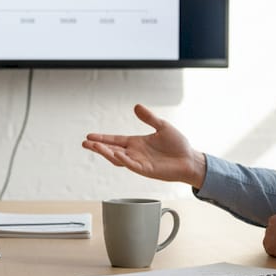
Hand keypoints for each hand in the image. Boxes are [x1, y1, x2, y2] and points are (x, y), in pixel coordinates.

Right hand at [82, 104, 206, 187]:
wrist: (190, 160)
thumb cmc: (178, 145)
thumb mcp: (162, 126)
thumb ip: (149, 118)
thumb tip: (136, 106)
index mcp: (136, 143)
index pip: (115, 140)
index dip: (103, 138)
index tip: (90, 136)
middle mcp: (135, 153)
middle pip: (111, 150)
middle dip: (98, 146)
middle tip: (85, 143)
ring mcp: (139, 162)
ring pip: (117, 158)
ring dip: (106, 153)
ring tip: (94, 147)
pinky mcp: (146, 170)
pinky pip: (131, 165)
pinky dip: (123, 160)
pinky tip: (115, 154)